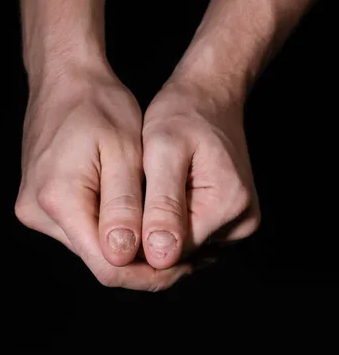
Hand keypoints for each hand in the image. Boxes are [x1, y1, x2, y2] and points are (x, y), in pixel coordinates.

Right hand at [14, 64, 191, 290]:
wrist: (64, 79)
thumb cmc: (98, 106)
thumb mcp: (122, 151)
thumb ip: (123, 207)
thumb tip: (123, 258)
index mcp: (58, 200)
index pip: (107, 265)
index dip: (148, 274)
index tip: (182, 266)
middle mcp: (37, 212)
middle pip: (98, 262)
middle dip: (143, 264)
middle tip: (182, 255)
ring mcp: (35, 210)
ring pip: (91, 250)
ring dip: (129, 250)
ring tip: (163, 233)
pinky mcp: (41, 205)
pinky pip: (82, 232)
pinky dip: (113, 233)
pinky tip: (137, 220)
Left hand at [141, 75, 260, 269]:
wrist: (211, 96)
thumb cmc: (184, 114)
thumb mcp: (163, 150)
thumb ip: (162, 205)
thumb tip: (161, 258)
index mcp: (228, 207)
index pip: (169, 254)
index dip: (135, 244)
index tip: (112, 221)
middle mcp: (241, 224)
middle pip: (178, 256)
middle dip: (146, 238)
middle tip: (124, 205)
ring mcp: (239, 226)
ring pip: (183, 251)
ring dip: (157, 234)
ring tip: (143, 198)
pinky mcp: (231, 224)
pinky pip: (192, 240)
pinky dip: (170, 227)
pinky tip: (158, 202)